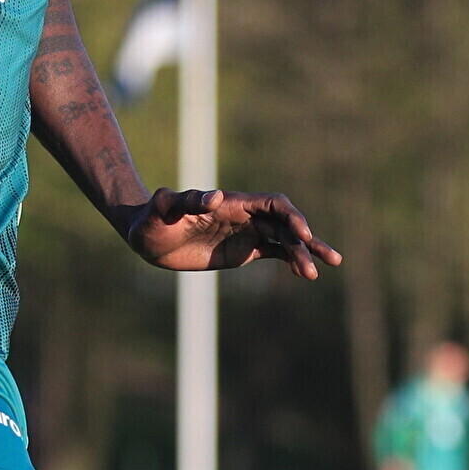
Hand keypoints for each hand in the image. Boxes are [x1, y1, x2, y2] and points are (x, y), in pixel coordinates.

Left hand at [116, 187, 343, 278]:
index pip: (272, 204)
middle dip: (305, 240)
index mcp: (232, 203)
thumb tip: (213, 197)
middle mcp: (244, 216)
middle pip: (285, 224)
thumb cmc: (151, 220)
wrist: (146, 238)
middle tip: (322, 261)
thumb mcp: (163, 210)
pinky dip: (290, 261)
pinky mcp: (243, 250)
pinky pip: (274, 253)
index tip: (301, 234)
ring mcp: (246, 233)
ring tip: (319, 272)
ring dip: (303, 253)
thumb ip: (186, 201)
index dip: (290, 216)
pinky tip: (304, 273)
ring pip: (284, 240)